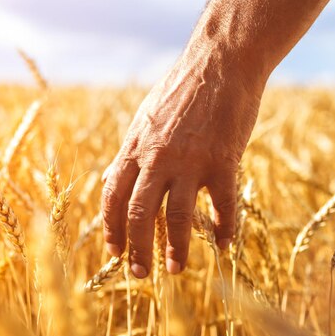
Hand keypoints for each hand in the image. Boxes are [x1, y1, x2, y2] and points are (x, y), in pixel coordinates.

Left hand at [102, 45, 264, 277]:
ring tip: (175, 270)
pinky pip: (223, 205)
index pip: (113, 196)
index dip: (111, 228)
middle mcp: (157, 157)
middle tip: (139, 273)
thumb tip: (111, 181)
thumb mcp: (144, 118)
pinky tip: (223, 246)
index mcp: (135, 147)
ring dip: (175, 248)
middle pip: (139, 214)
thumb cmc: (181, 90)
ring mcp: (190, 160)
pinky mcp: (223, 160)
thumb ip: (129, 152)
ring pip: (177, 217)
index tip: (113, 251)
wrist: (220, 62)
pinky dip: (223, 229)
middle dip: (136, 249)